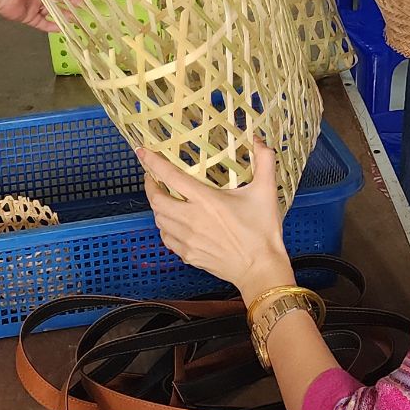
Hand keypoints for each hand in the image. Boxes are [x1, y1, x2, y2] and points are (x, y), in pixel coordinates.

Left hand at [133, 139, 292, 297]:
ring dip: (157, 207)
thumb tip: (258, 140)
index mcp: (207, 200)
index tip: (142, 152)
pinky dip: (165, 227)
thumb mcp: (266, 192)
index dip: (153, 163)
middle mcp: (192, 219)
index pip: (171, 177)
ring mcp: (188, 240)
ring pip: (159, 220)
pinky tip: (172, 223)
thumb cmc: (263, 231)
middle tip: (153, 177)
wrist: (260, 269)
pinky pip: (167, 238)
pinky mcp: (188, 255)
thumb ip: (265, 162)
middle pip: (157, 200)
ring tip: (162, 198)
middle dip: (150, 186)